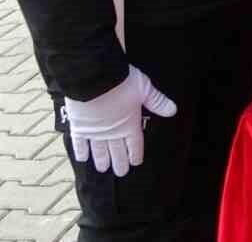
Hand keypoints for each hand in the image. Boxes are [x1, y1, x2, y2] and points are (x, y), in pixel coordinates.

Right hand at [63, 66, 177, 176]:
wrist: (94, 78)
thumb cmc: (121, 82)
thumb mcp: (144, 89)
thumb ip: (157, 101)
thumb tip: (173, 110)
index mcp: (129, 124)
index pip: (134, 144)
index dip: (135, 154)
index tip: (135, 163)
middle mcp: (112, 132)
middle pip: (117, 152)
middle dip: (119, 163)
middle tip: (120, 173)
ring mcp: (94, 132)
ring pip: (99, 151)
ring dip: (102, 160)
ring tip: (103, 168)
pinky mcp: (79, 127)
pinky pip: (79, 143)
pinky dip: (80, 151)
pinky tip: (81, 159)